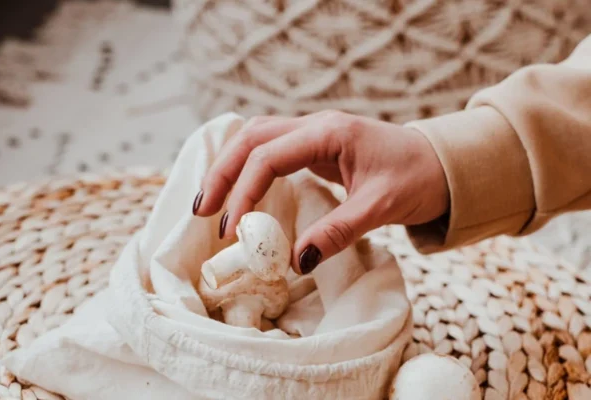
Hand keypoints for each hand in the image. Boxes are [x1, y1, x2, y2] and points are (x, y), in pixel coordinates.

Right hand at [193, 111, 448, 274]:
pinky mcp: (316, 145)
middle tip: (204, 212)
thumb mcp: (380, 207)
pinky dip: (248, 167)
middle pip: (250, 137)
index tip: (232, 229)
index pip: (267, 156)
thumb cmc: (418, 179)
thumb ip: (337, 232)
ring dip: (230, 166)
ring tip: (212, 201)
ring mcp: (314, 132)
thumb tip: (296, 261)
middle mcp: (316, 125)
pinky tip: (238, 188)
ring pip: (256, 138)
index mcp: (329, 133)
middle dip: (222, 173)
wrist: (442, 165)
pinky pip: (270, 148)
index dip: (244, 192)